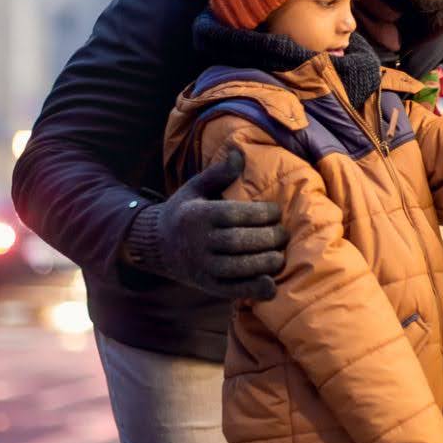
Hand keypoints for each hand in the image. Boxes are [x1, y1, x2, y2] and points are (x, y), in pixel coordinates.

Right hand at [122, 147, 286, 299]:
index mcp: (198, 216)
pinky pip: (232, 290)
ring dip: (264, 262)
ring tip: (280, 255)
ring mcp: (202, 267)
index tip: (277, 211)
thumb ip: (218, 173)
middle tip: (284, 234)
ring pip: (237, 267)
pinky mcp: (207, 286)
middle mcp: (198, 242)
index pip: (234, 214)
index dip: (261, 214)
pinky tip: (271, 284)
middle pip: (238, 241)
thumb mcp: (195, 188)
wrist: (158, 246)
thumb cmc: (185, 211)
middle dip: (267, 238)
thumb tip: (239, 153)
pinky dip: (253, 289)